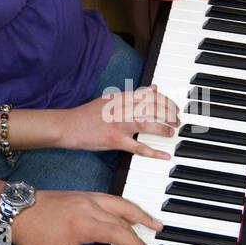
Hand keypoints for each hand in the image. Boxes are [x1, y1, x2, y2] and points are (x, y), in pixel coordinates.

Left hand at [12, 189, 162, 244]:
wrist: (15, 210)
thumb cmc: (32, 236)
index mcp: (84, 224)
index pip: (119, 234)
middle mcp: (89, 207)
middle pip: (124, 217)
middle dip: (141, 232)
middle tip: (152, 244)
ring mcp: (87, 198)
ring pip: (121, 203)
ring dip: (139, 213)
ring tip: (153, 222)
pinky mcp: (83, 195)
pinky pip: (111, 198)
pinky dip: (125, 206)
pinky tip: (130, 213)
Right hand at [57, 85, 178, 159]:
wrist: (68, 126)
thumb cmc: (88, 114)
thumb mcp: (111, 98)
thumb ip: (134, 94)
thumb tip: (154, 88)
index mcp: (122, 97)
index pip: (151, 96)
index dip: (166, 101)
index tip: (174, 107)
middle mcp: (122, 109)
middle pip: (153, 108)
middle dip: (169, 113)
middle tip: (177, 120)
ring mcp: (119, 125)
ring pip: (147, 124)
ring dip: (164, 128)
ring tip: (172, 132)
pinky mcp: (115, 140)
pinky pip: (138, 147)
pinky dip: (153, 152)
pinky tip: (164, 155)